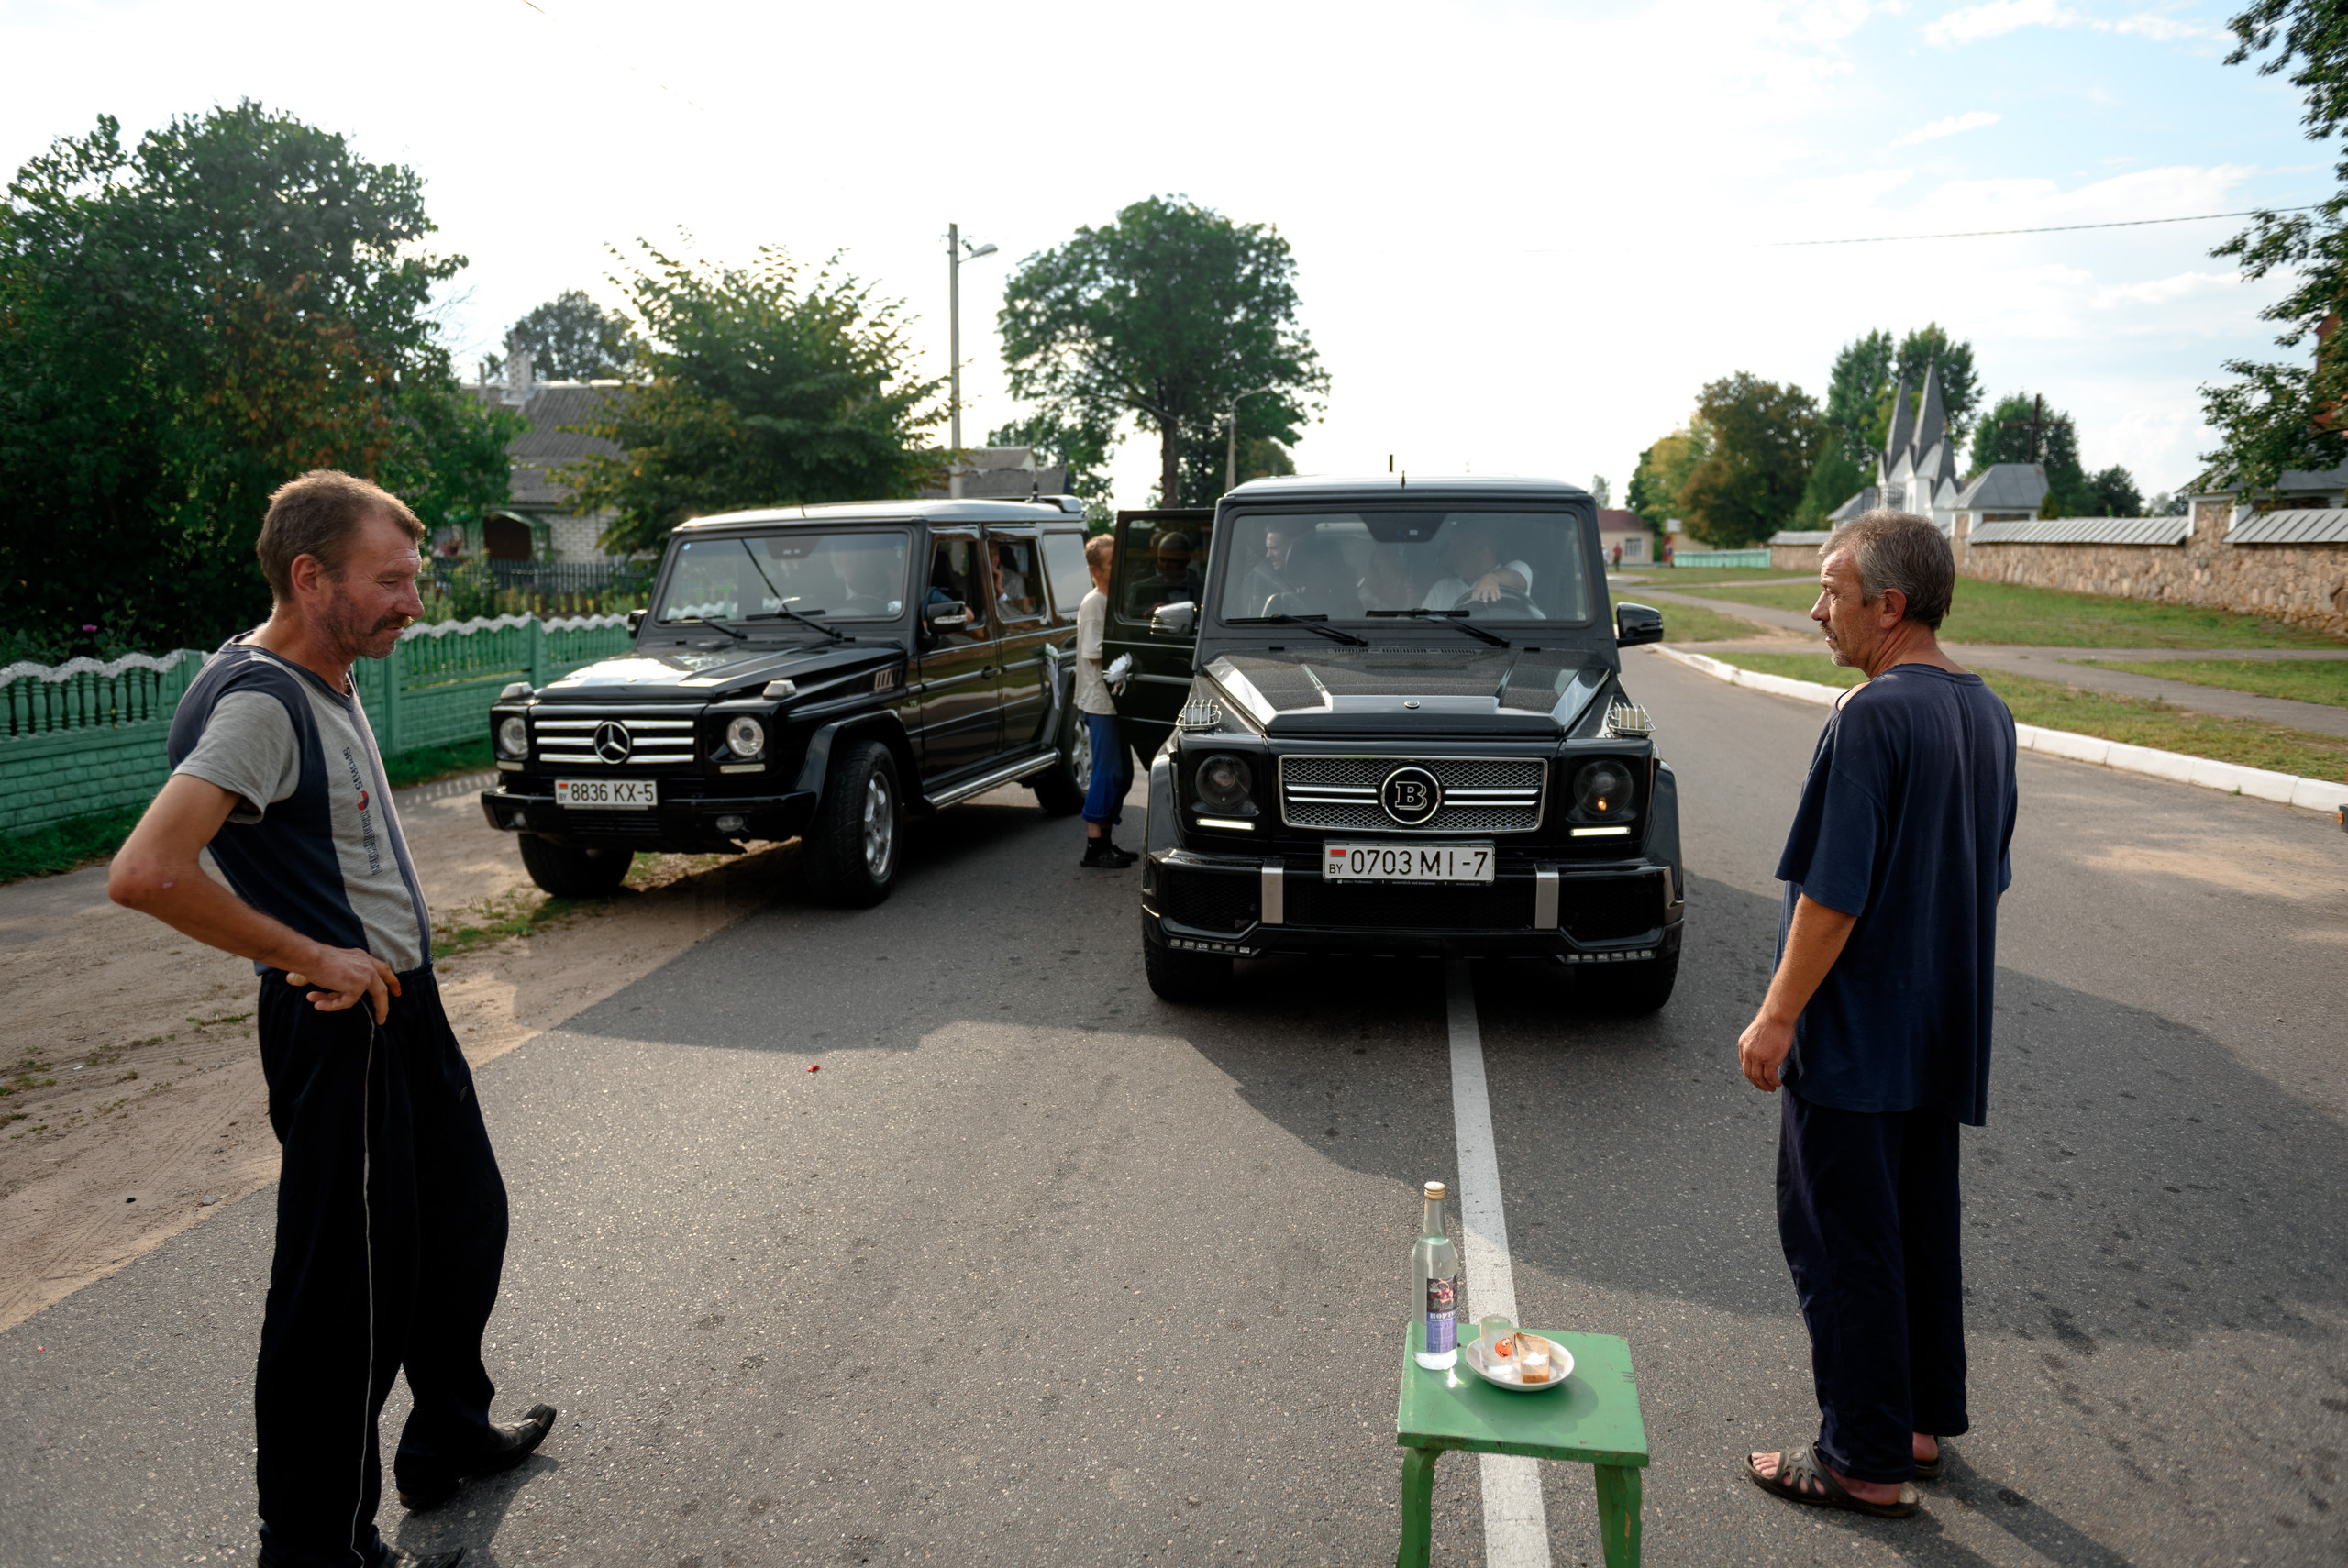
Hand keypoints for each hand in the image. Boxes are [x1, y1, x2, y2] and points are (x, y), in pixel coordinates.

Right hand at [285, 947, 400, 1023]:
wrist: (309, 957)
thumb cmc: (312, 959)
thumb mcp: (326, 970)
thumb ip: (327, 980)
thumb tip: (300, 986)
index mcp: (360, 957)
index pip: (381, 968)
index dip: (389, 980)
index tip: (396, 991)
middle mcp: (367, 964)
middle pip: (383, 985)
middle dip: (385, 1002)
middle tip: (384, 1016)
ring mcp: (366, 975)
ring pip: (369, 997)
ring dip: (342, 1005)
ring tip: (319, 1005)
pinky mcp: (359, 985)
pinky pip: (347, 1002)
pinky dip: (332, 1005)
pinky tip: (318, 1004)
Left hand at [1469, 571, 1506, 602]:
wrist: (1490, 576)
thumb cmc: (1482, 583)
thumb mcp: (1477, 586)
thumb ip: (1474, 593)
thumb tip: (1472, 600)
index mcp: (1480, 587)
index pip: (1477, 593)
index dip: (1477, 597)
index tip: (1477, 601)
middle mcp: (1486, 587)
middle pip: (1485, 593)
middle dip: (1485, 597)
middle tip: (1485, 601)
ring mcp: (1491, 587)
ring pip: (1493, 592)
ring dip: (1493, 596)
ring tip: (1494, 600)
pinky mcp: (1496, 587)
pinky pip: (1498, 591)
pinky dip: (1498, 595)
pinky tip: (1498, 598)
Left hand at [1738, 1011, 1794, 1092]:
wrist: (1777, 1016)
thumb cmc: (1772, 1021)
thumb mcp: (1757, 1033)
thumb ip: (1756, 1044)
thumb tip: (1763, 1053)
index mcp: (1743, 1045)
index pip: (1744, 1064)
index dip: (1751, 1073)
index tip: (1758, 1078)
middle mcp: (1748, 1052)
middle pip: (1749, 1074)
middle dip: (1757, 1083)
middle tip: (1764, 1087)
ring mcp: (1758, 1057)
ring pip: (1758, 1078)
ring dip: (1765, 1085)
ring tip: (1772, 1088)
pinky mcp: (1770, 1060)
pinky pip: (1770, 1076)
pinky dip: (1773, 1082)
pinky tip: (1778, 1083)